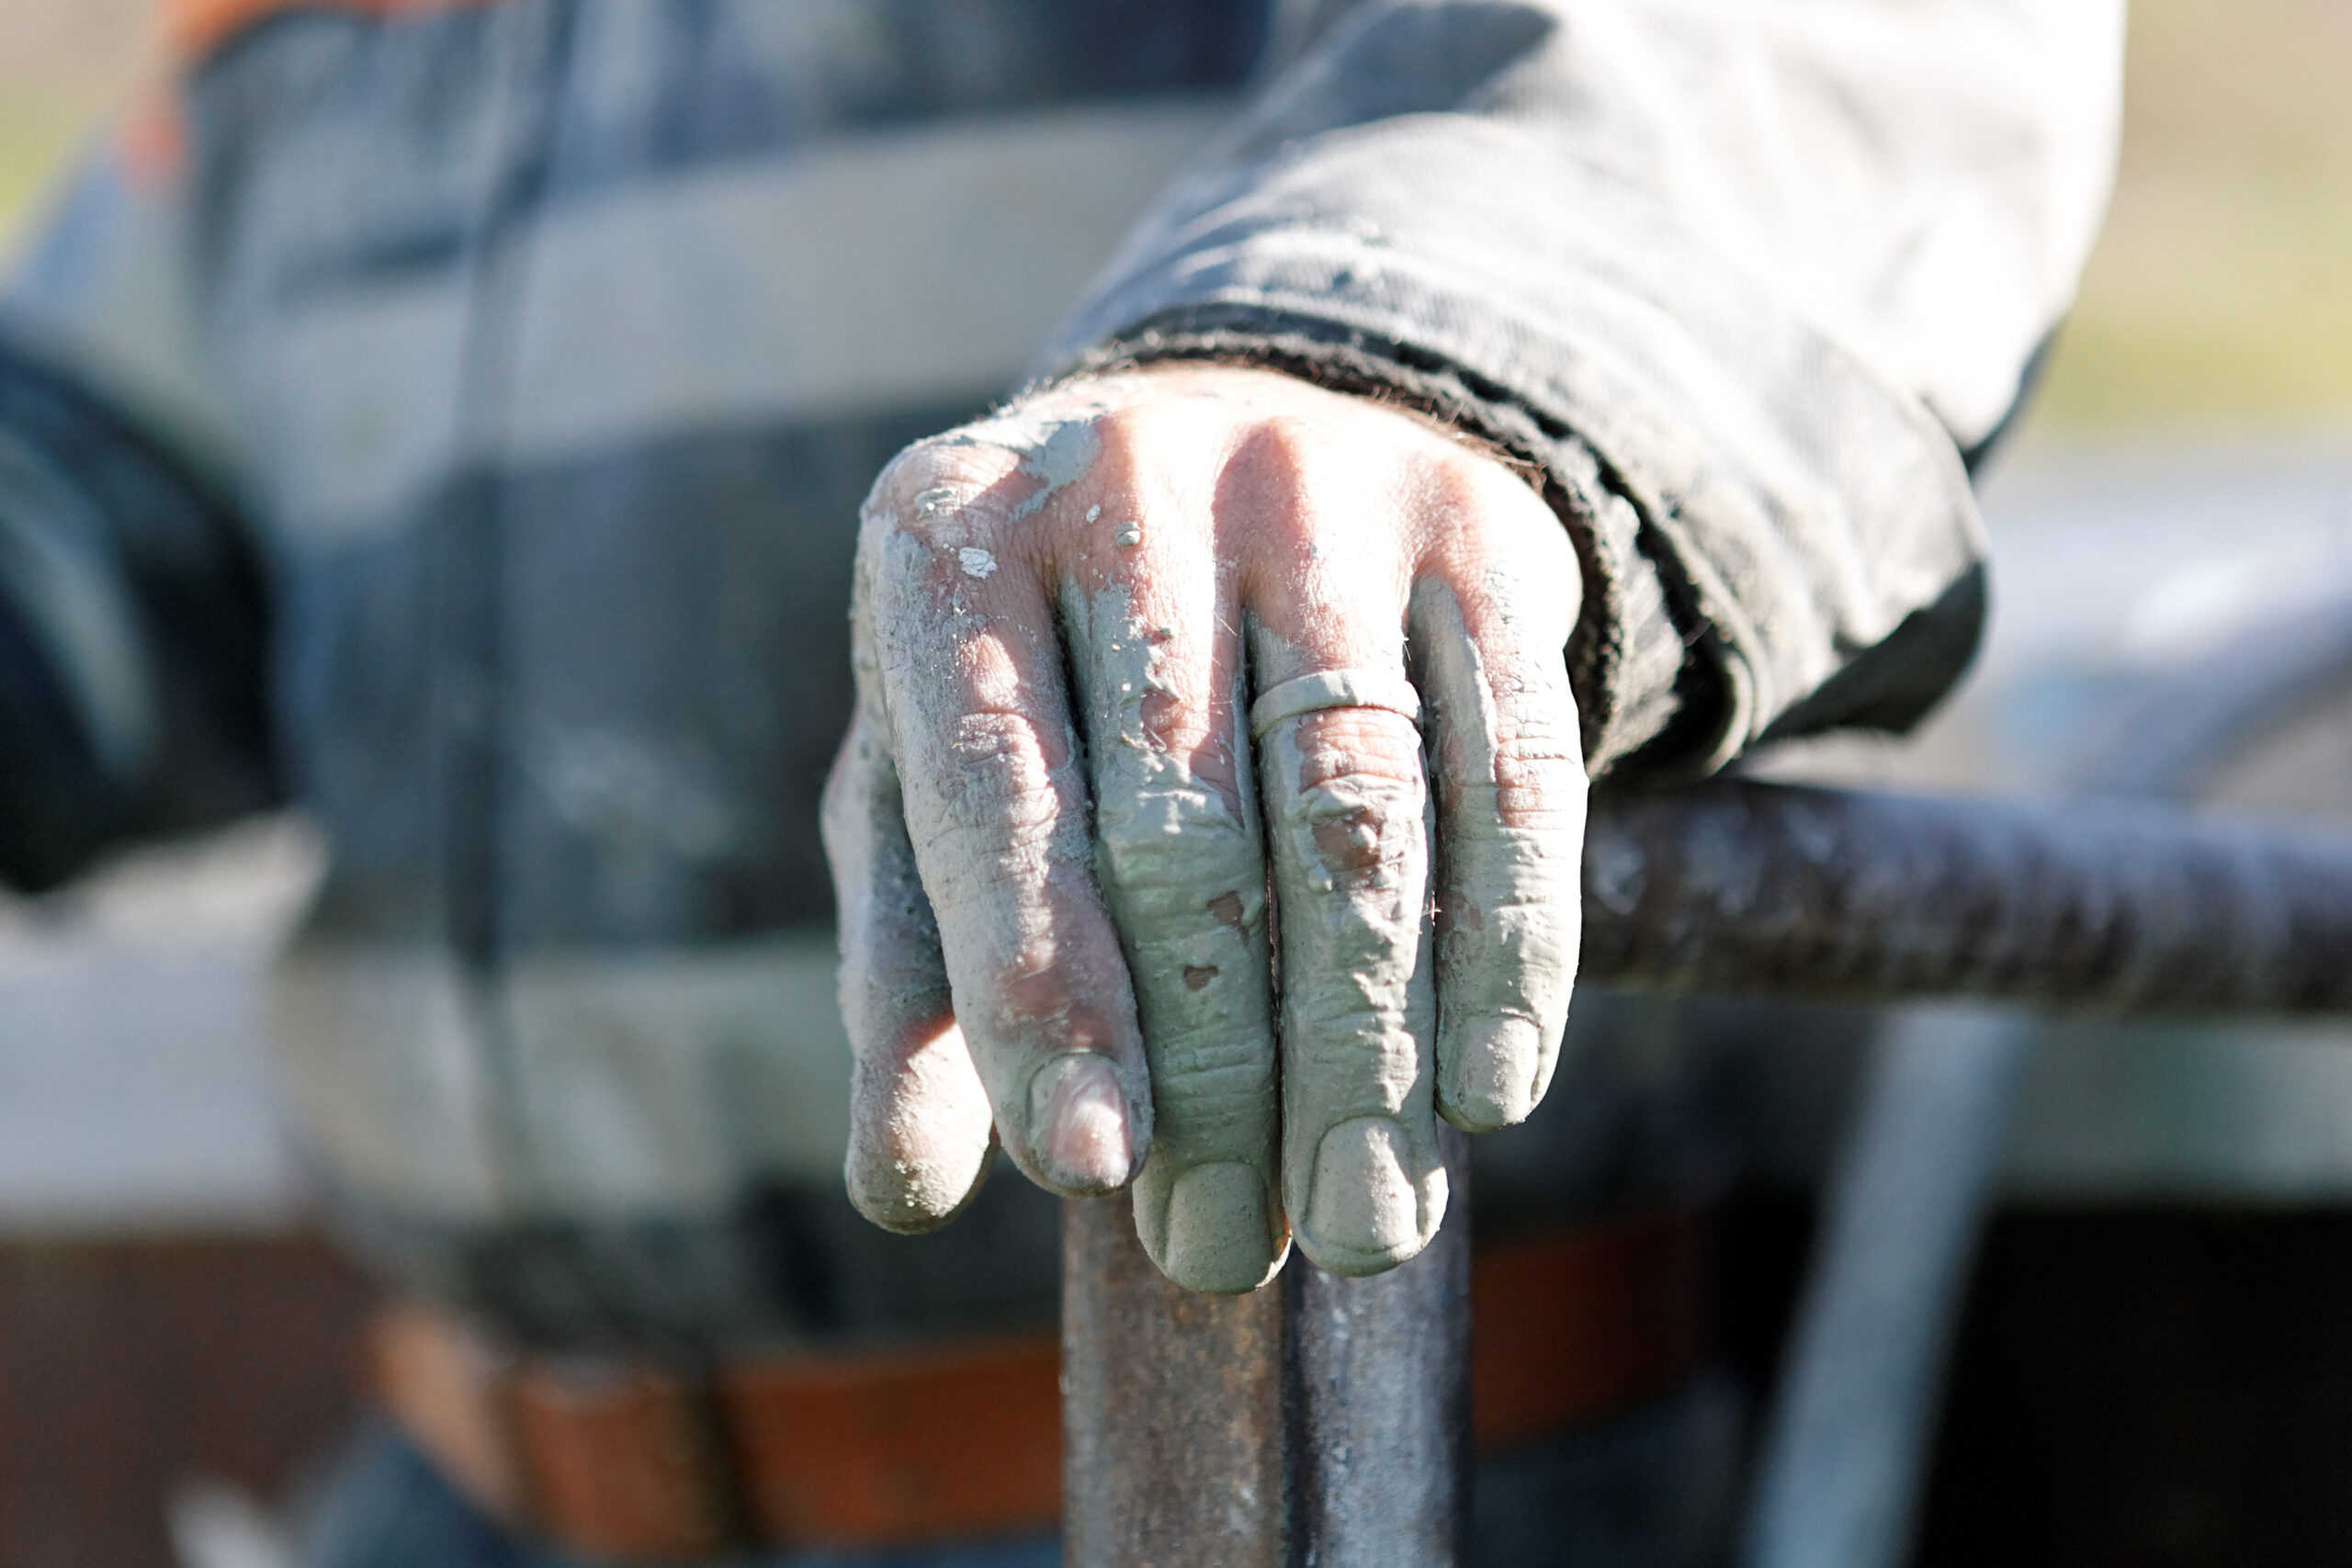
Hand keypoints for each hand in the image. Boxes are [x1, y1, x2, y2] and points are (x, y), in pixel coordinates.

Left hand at [823, 364, 1584, 1292]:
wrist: (1229, 450)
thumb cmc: (1048, 676)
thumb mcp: (930, 791)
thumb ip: (911, 975)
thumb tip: (903, 1188)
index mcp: (950, 540)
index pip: (994, 800)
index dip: (1045, 996)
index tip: (1091, 1169)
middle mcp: (1129, 477)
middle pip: (1187, 827)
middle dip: (1215, 1069)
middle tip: (1225, 1247)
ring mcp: (1317, 479)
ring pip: (1360, 812)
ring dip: (1365, 1047)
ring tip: (1360, 1221)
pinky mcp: (1475, 520)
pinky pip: (1514, 766)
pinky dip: (1509, 947)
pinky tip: (1489, 1094)